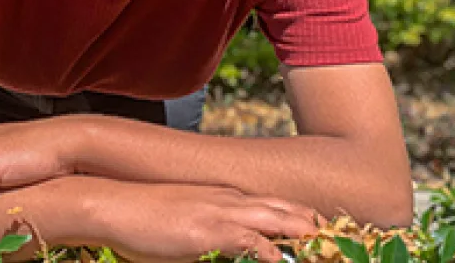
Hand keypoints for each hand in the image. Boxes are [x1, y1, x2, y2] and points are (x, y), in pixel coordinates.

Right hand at [89, 182, 321, 262]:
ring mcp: (222, 211)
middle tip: (343, 243)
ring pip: (279, 220)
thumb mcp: (183, 227)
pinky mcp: (210, 229)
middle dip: (316, 228)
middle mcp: (231, 200)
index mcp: (227, 199)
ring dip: (305, 236)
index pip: (276, 208)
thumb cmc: (141, 219)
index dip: (302, 222)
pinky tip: (285, 261)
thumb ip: (209, 238)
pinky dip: (273, 253)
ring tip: (329, 249)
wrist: (112, 203)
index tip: (325, 236)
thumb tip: (220, 252)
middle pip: (287, 210)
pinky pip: (253, 242)